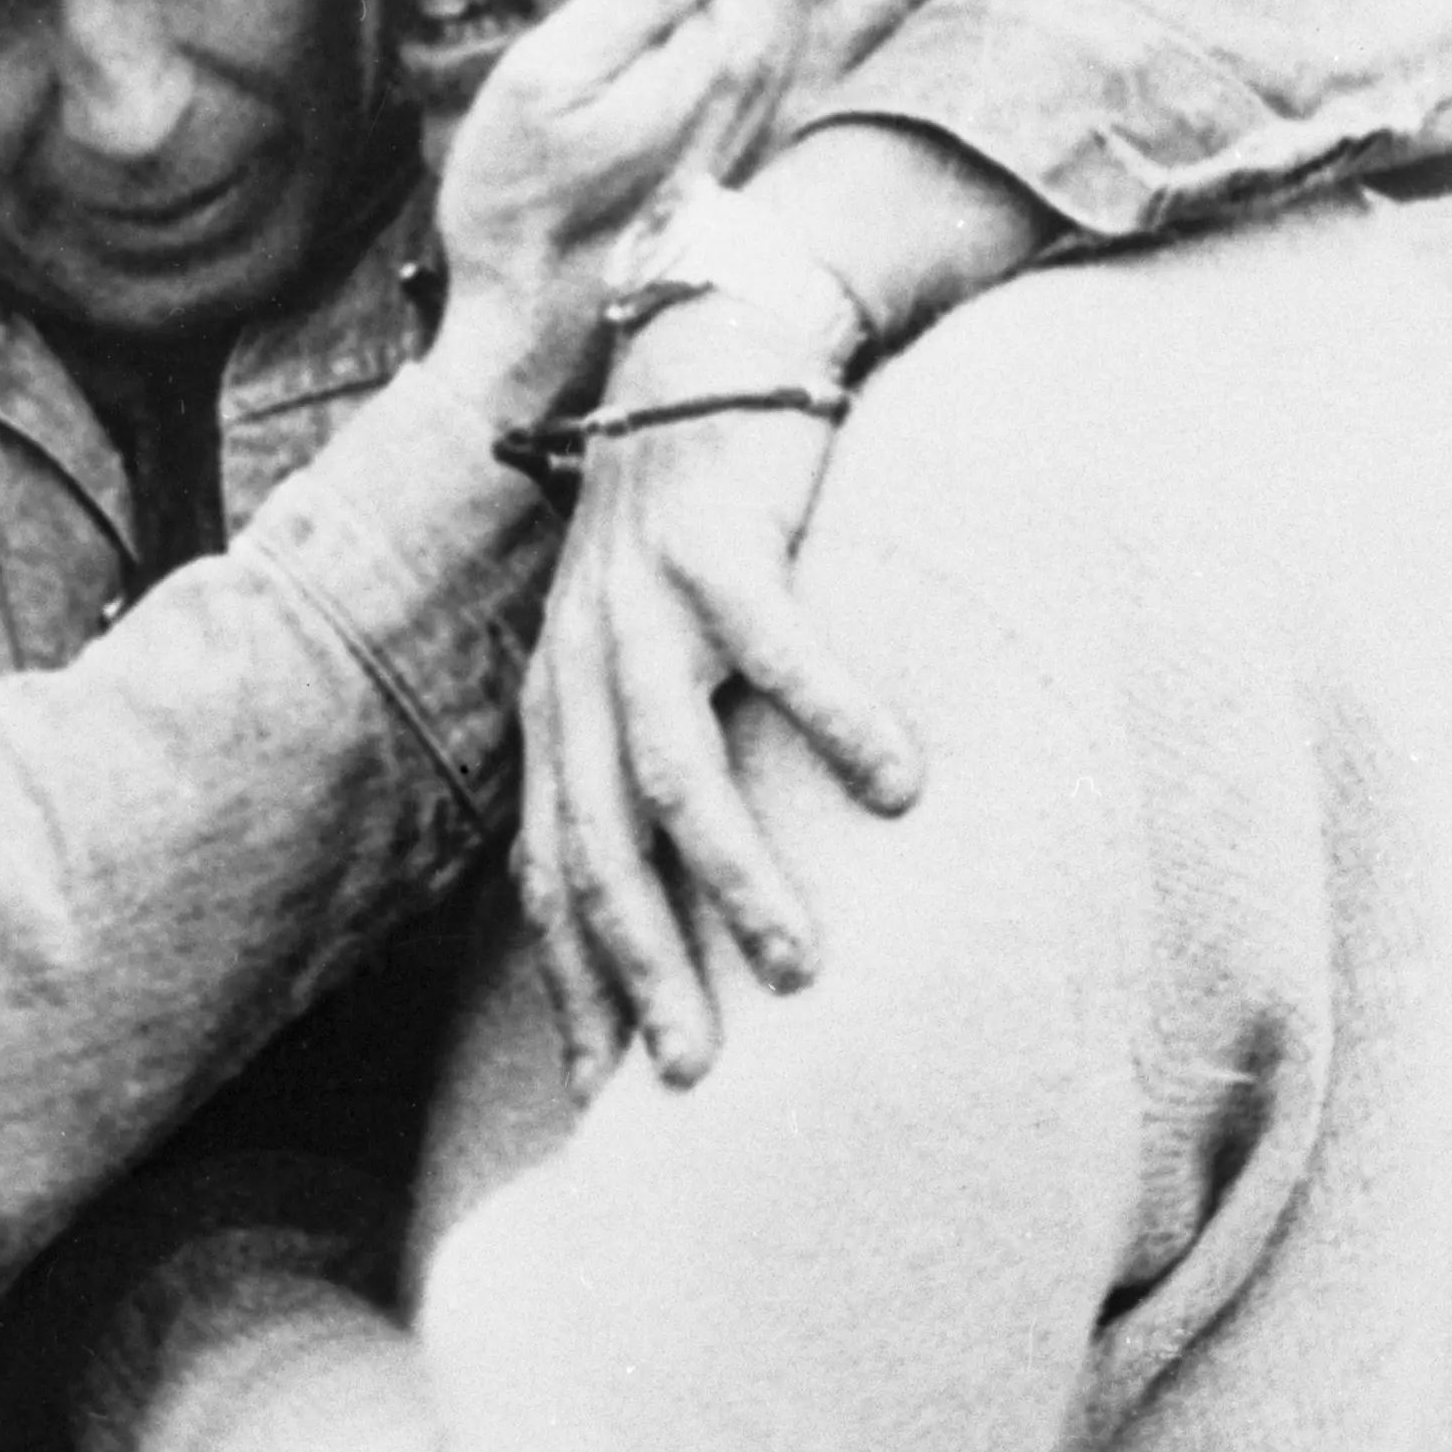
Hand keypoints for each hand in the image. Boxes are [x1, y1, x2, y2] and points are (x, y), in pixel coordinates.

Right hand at [431, 0, 1032, 413]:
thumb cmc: (523, 216)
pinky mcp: (793, 176)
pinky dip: (950, 18)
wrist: (542, 354)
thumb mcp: (545, 85)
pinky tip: (958, 2)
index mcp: (730, 44)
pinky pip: (904, 73)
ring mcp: (800, 134)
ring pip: (918, 14)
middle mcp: (788, 83)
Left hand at [515, 298, 922, 1093]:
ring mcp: (642, 609)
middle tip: (692, 1078)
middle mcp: (581, 669)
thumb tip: (689, 891)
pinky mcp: (717, 546)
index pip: (550, 873)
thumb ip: (649, 754)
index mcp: (558, 707)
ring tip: (797, 966)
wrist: (708, 357)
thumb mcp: (642, 650)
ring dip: (737, 878)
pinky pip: (778, 651)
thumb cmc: (695, 533)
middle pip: (599, 849)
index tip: (601, 1094)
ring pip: (674, 773)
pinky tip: (902, 789)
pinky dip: (835, 721)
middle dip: (641, 972)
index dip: (573, 982)